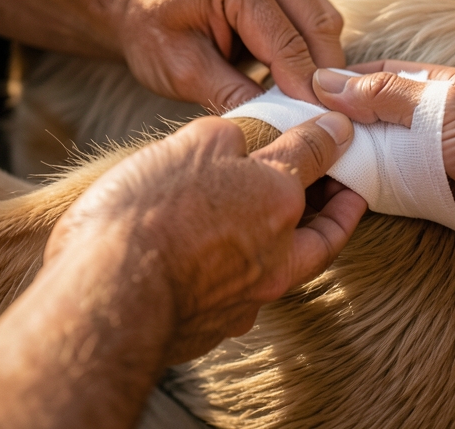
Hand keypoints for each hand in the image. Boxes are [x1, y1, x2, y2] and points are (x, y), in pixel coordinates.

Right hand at [45, 113, 366, 363]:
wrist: (108, 295)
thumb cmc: (151, 212)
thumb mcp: (193, 146)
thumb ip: (229, 138)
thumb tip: (244, 142)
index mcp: (278, 200)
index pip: (313, 157)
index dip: (328, 136)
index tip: (338, 129)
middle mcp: (276, 254)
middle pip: (323, 234)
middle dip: (339, 212)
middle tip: (346, 196)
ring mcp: (250, 297)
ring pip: (286, 269)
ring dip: (291, 245)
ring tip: (285, 226)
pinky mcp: (216, 326)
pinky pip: (243, 294)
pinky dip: (244, 273)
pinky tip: (222, 261)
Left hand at [116, 0, 344, 108]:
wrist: (135, 1)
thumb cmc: (152, 33)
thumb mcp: (185, 73)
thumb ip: (235, 96)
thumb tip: (282, 125)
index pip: (288, 43)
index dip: (305, 88)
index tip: (317, 124)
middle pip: (320, 27)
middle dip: (323, 76)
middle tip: (318, 118)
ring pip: (325, 23)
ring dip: (321, 63)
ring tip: (301, 100)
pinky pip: (315, 19)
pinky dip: (312, 52)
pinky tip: (293, 79)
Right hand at [313, 61, 454, 273]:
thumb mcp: (442, 107)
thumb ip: (386, 95)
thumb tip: (329, 83)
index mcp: (440, 89)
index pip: (379, 77)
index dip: (341, 83)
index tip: (300, 92)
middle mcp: (433, 124)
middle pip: (374, 119)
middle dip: (339, 123)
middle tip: (294, 130)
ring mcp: (433, 164)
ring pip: (379, 157)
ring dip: (350, 159)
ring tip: (307, 160)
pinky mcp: (433, 201)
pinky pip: (392, 192)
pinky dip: (368, 191)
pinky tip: (339, 191)